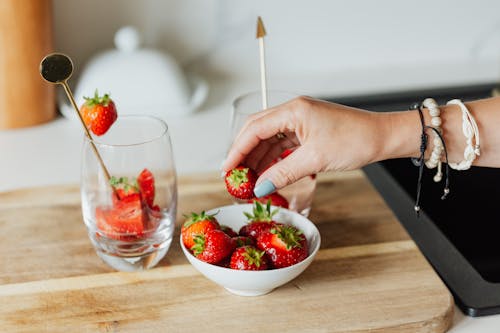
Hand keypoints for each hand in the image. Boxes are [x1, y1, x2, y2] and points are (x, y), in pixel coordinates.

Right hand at [222, 96, 385, 196]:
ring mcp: (301, 120)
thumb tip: (259, 187)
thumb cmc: (355, 140)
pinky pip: (283, 144)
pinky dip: (273, 159)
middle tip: (235, 176)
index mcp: (293, 111)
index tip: (227, 168)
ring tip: (250, 179)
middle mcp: (294, 112)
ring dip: (258, 158)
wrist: (382, 137)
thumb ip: (283, 173)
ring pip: (270, 139)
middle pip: (258, 131)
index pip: (254, 128)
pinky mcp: (308, 130)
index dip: (237, 149)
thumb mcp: (315, 159)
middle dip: (244, 153)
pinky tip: (268, 172)